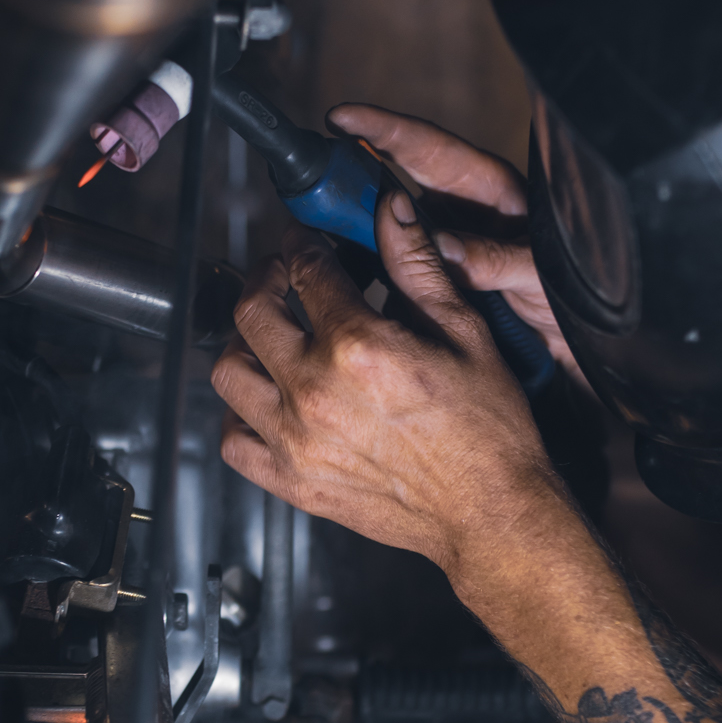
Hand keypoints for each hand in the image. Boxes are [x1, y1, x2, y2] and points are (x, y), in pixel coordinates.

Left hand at [211, 192, 566, 591]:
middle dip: (264, 280)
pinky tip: (266, 400)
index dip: (303, 245)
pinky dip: (239, 416)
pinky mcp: (294, 482)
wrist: (492, 513)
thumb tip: (390, 209)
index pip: (307, 272)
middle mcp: (316, 391)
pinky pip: (234, 442)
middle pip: (253, 313)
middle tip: (280, 276)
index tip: (304, 243)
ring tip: (269, 337)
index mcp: (359, 346)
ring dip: (244, 345)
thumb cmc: (489, 430)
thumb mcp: (465, 332)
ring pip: (229, 373)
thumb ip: (417, 266)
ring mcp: (296, 441)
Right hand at [326, 103, 582, 380]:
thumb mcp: (542, 274)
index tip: (342, 118)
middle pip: (394, 180)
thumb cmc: (574, 295)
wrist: (579, 341)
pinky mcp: (436, 276)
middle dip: (350, 178)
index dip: (384, 129)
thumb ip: (496, 259)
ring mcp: (445, 243)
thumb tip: (445, 248)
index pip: (429, 147)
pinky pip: (393, 265)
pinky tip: (344, 282)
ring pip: (386, 226)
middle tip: (309, 185)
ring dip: (353, 231)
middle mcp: (462, 210)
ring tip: (315, 240)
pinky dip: (368, 270)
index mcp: (490, 190)